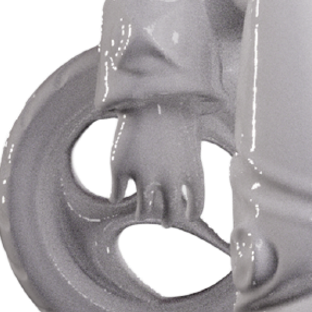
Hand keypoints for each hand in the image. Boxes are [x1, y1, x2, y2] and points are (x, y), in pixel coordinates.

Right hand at [108, 106, 206, 226]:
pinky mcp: (123, 168)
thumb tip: (187, 191)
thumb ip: (189, 173)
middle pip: (169, 217)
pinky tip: (119, 190)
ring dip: (142, 213)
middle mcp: (171, 179)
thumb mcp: (191, 144)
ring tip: (141, 209)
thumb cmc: (175, 116)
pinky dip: (116, 195)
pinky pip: (116, 196)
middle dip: (166, 219)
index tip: (184, 214)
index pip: (195, 210)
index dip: (188, 214)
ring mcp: (145, 175)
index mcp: (193, 173)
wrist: (153, 93)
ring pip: (143, 213)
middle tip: (161, 217)